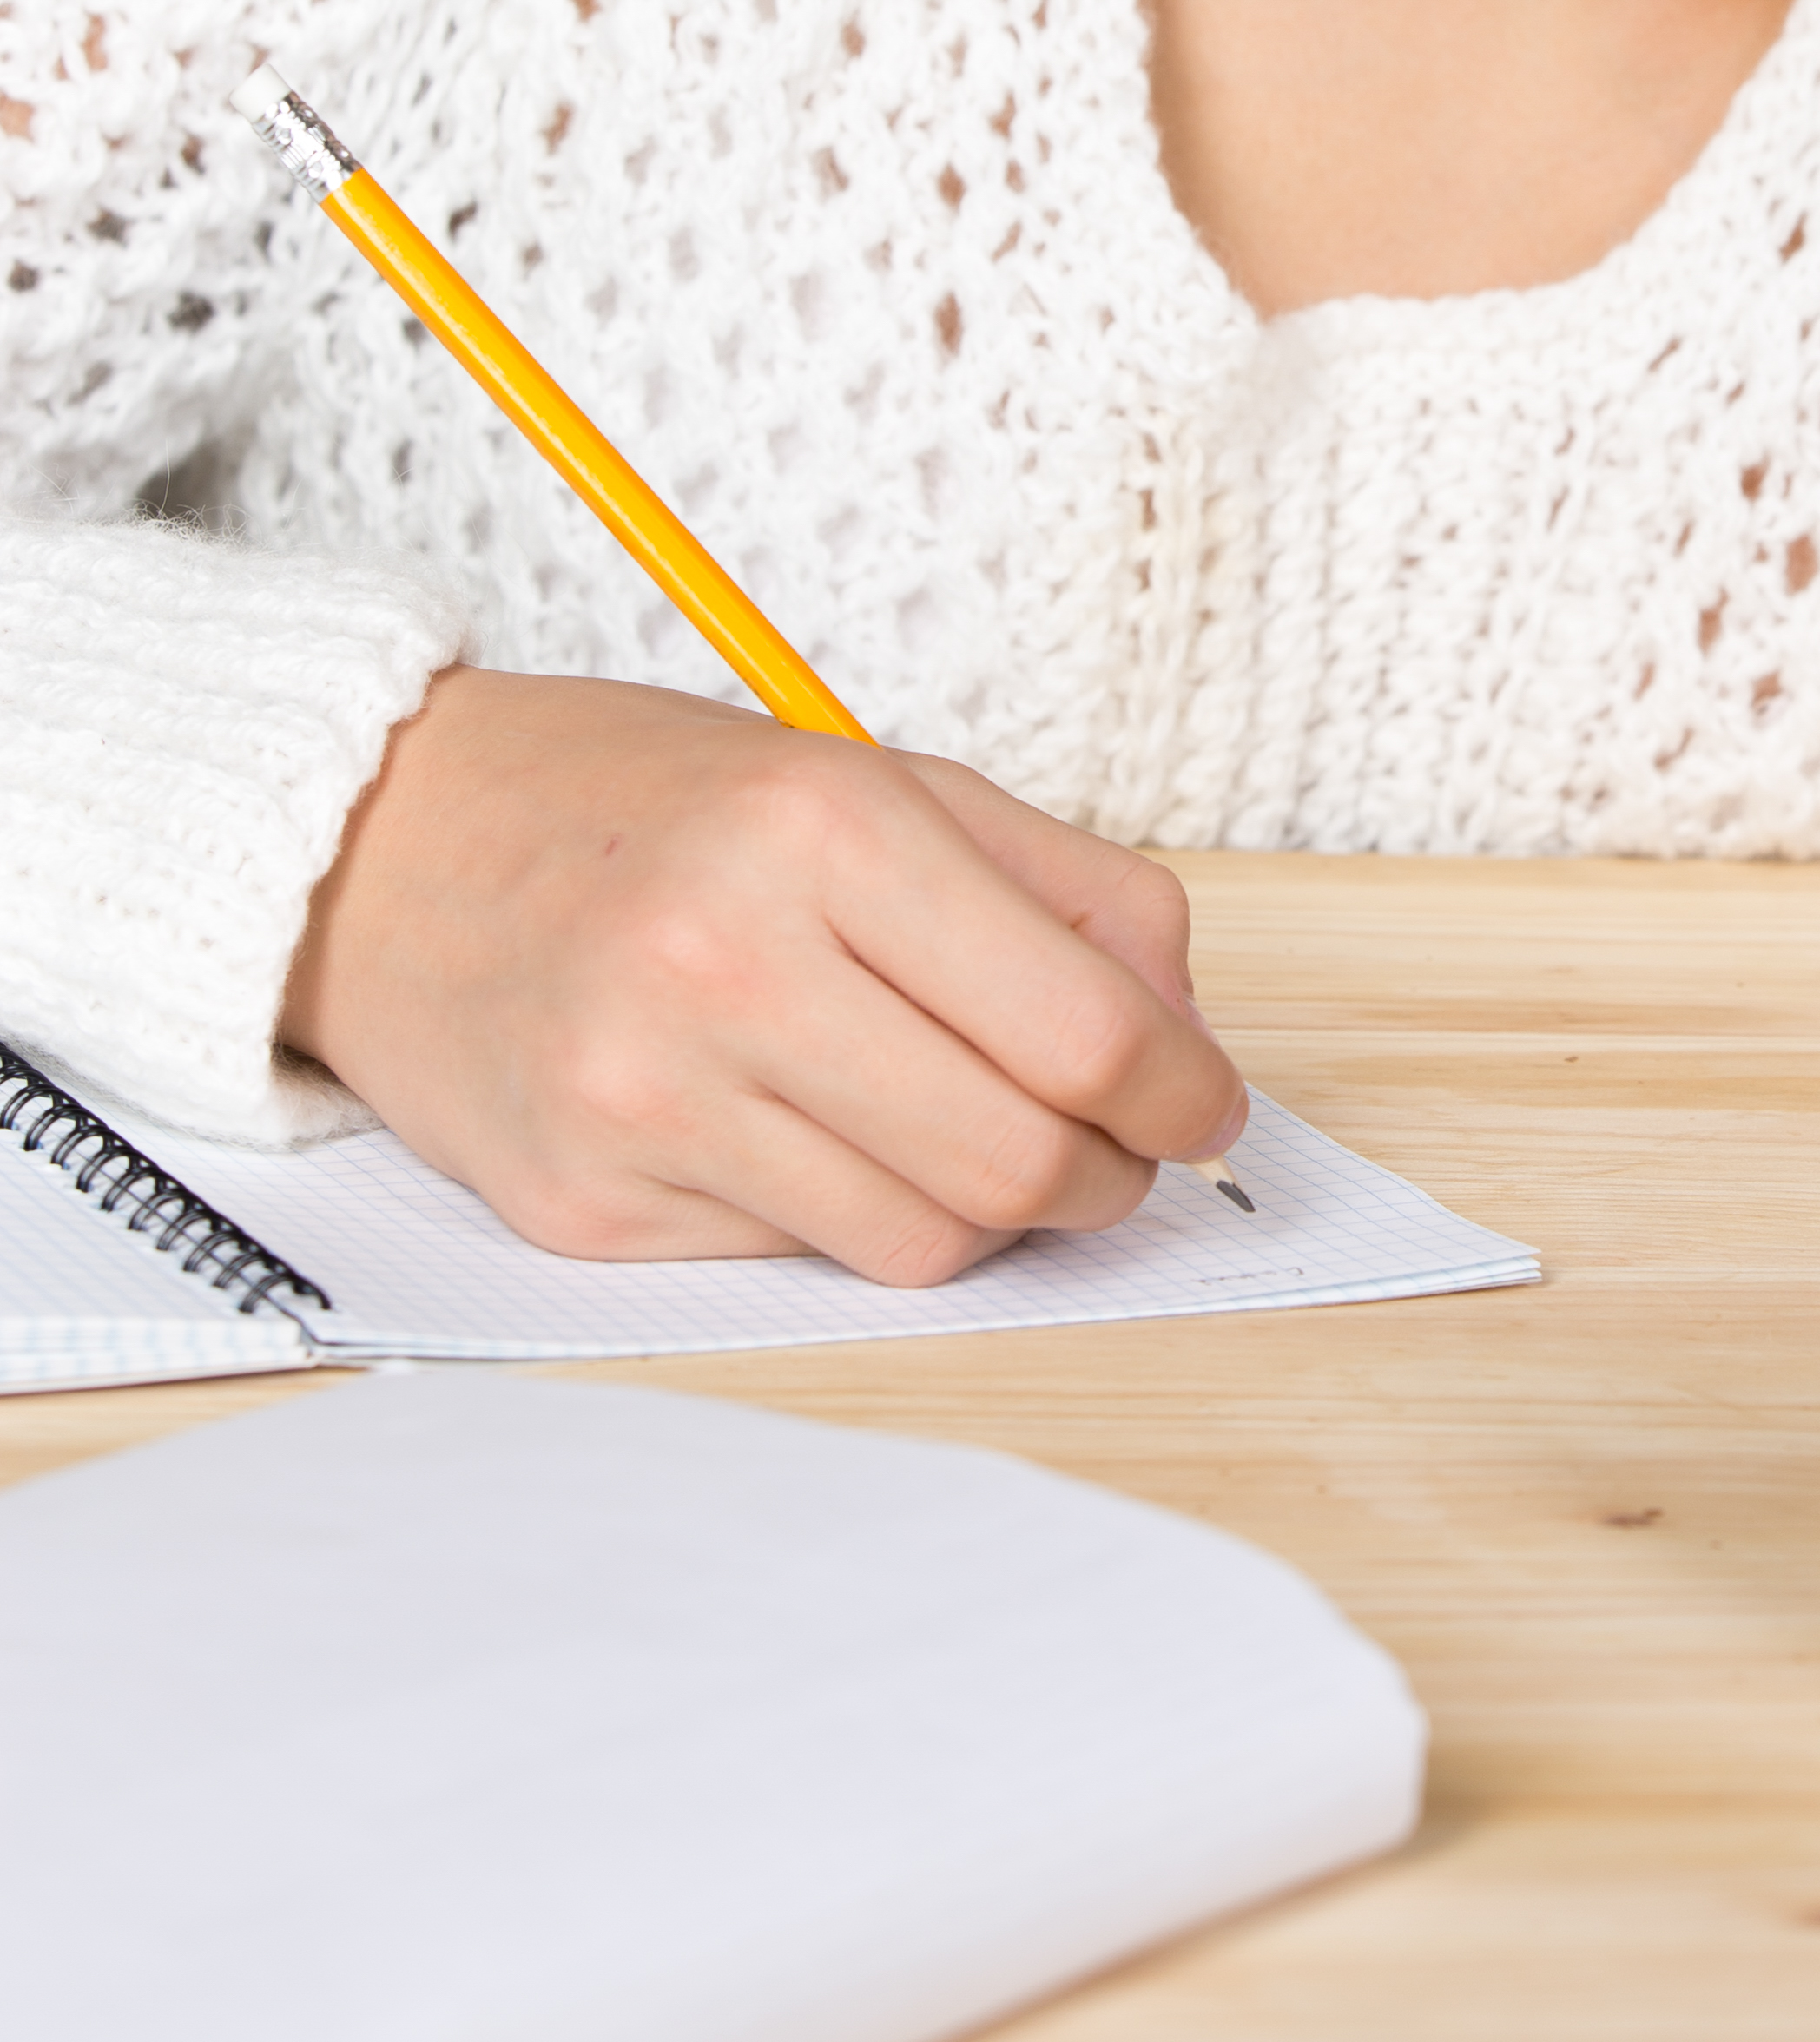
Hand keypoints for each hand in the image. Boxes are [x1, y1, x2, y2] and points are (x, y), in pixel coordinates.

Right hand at [280, 666, 1248, 1282]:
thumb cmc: (656, 806)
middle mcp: (727, 966)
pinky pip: (795, 1260)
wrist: (391, 848)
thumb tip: (1186, 1034)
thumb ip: (1064, 891)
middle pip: (1014, 1161)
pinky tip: (805, 1130)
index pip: (1080, 1030)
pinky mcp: (582, 1208)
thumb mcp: (877, 782)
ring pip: (920, 1240)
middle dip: (1106, 1177)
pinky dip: (844, 1211)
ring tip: (966, 1133)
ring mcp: (645, 1100)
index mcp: (825, 833)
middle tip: (1117, 1152)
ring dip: (987, 1211)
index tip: (1206, 1107)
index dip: (1180, 1091)